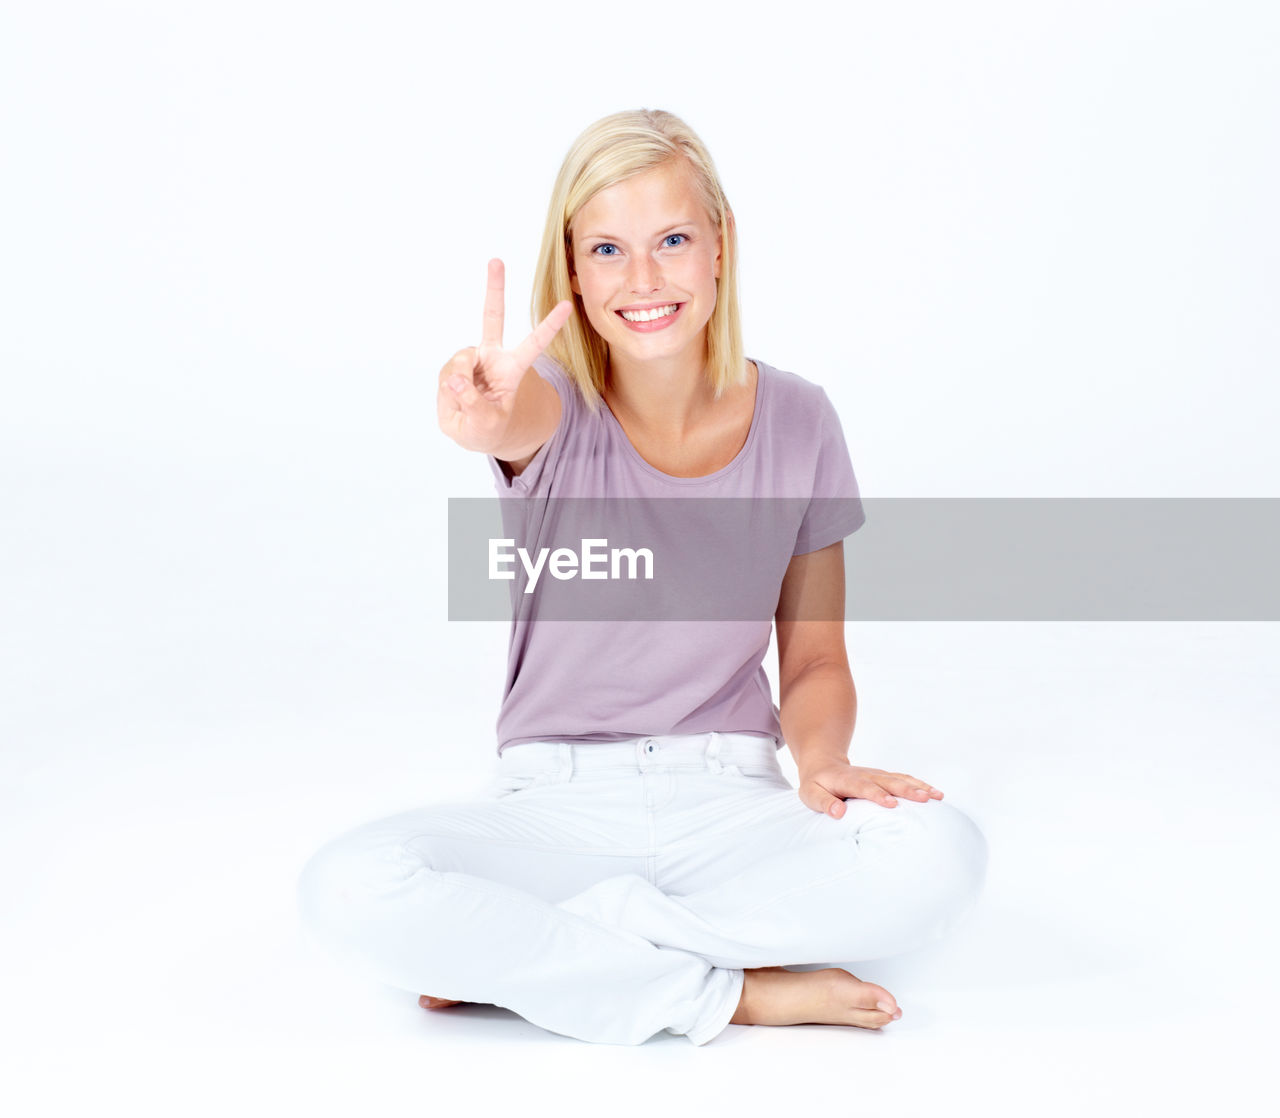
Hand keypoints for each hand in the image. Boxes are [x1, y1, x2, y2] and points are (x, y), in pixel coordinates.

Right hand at [436, 258, 573, 451]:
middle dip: (494, 288)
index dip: (550, 326)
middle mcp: (493, 356)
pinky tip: (455, 399)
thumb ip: (473, 404)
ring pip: (459, 364)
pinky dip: (448, 391)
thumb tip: (456, 379)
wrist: (472, 431)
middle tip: (496, 260)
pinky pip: (447, 374)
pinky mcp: (454, 367)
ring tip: (465, 405)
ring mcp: (472, 359)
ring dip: (457, 387)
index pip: (534, 344)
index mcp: (513, 369)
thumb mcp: (484, 426)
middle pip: (492, 317)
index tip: (567, 305)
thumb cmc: (487, 429)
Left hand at [798, 760, 942, 818]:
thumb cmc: (817, 784)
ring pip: (900, 779)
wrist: (824, 764)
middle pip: (888, 781)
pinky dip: (920, 785)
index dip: (878, 795)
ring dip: (919, 786)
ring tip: (937, 796)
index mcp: (847, 780)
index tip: (892, 804)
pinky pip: (904, 779)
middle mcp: (866, 775)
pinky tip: (936, 794)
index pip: (864, 787)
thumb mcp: (810, 794)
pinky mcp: (884, 777)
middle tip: (924, 799)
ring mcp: (877, 775)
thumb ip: (824, 803)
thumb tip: (839, 812)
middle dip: (907, 790)